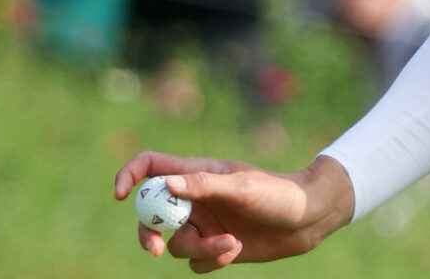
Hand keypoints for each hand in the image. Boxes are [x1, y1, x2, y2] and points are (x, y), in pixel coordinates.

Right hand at [114, 152, 354, 271]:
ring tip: (231, 243)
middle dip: (148, 233)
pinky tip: (236, 249)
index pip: (152, 167)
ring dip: (200, 249)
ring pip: (175, 244)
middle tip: (154, 249)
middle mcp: (195, 200)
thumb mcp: (241, 186)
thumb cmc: (278, 193)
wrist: (308, 218)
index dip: (130, 176)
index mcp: (197, 174)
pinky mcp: (215, 247)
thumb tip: (165, 184)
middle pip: (151, 216)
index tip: (121, 195)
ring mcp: (204, 224)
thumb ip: (204, 185)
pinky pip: (195, 263)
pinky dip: (211, 260)